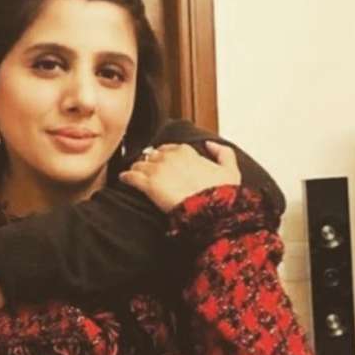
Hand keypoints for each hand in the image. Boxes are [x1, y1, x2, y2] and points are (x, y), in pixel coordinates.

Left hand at [119, 141, 240, 211]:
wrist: (212, 211)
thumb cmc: (221, 194)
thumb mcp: (230, 170)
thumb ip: (222, 153)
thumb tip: (210, 144)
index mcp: (186, 151)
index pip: (169, 148)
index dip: (166, 157)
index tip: (165, 163)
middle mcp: (169, 157)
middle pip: (152, 155)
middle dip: (150, 162)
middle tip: (148, 171)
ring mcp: (157, 170)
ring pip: (139, 164)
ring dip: (137, 169)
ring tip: (135, 175)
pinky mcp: (148, 184)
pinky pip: (131, 177)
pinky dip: (126, 177)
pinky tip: (124, 180)